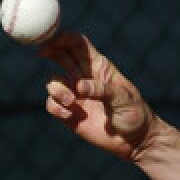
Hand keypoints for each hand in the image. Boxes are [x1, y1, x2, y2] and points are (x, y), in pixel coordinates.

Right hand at [40, 33, 157, 160]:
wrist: (135, 142)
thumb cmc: (135, 115)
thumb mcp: (125, 99)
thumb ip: (103, 90)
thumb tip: (79, 86)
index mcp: (99, 67)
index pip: (77, 44)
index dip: (64, 37)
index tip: (54, 40)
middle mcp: (84, 78)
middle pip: (59, 55)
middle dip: (49, 51)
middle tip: (44, 53)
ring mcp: (75, 95)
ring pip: (53, 82)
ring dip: (57, 89)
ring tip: (72, 102)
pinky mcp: (70, 113)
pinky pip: (52, 104)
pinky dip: (56, 107)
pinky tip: (70, 116)